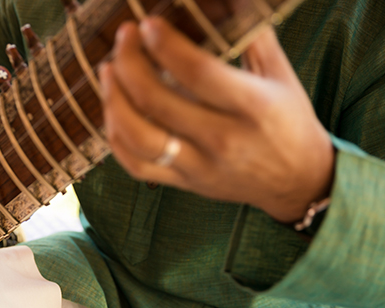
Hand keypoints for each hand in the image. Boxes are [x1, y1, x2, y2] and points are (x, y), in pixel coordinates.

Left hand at [98, 18, 334, 222]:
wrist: (298, 181)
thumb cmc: (287, 119)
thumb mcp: (279, 74)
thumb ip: (252, 34)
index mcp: (252, 107)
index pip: (198, 73)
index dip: (166, 45)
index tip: (148, 24)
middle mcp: (223, 140)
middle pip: (157, 102)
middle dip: (130, 63)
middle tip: (124, 37)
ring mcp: (199, 165)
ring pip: (138, 137)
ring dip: (113, 100)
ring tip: (108, 69)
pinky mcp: (184, 183)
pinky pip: (135, 164)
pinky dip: (115, 135)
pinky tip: (113, 107)